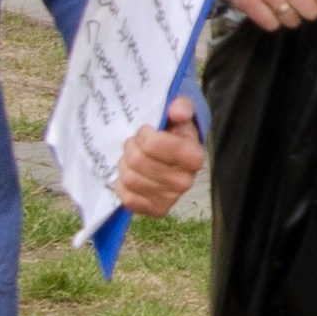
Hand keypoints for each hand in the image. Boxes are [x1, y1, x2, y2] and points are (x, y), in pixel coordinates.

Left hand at [114, 97, 203, 216]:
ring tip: (132, 159)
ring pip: (129, 180)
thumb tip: (177, 111)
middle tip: (135, 144)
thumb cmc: (176, 131)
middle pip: (137, 162)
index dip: (143, 134)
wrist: (176, 156)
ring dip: (124, 165)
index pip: (152, 144)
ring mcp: (171, 199)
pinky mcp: (157, 210)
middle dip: (131, 148)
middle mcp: (185, 182)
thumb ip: (181, 105)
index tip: (146, 130)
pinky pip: (127, 199)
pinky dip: (123, 186)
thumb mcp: (181, 111)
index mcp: (193, 156)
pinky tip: (131, 175)